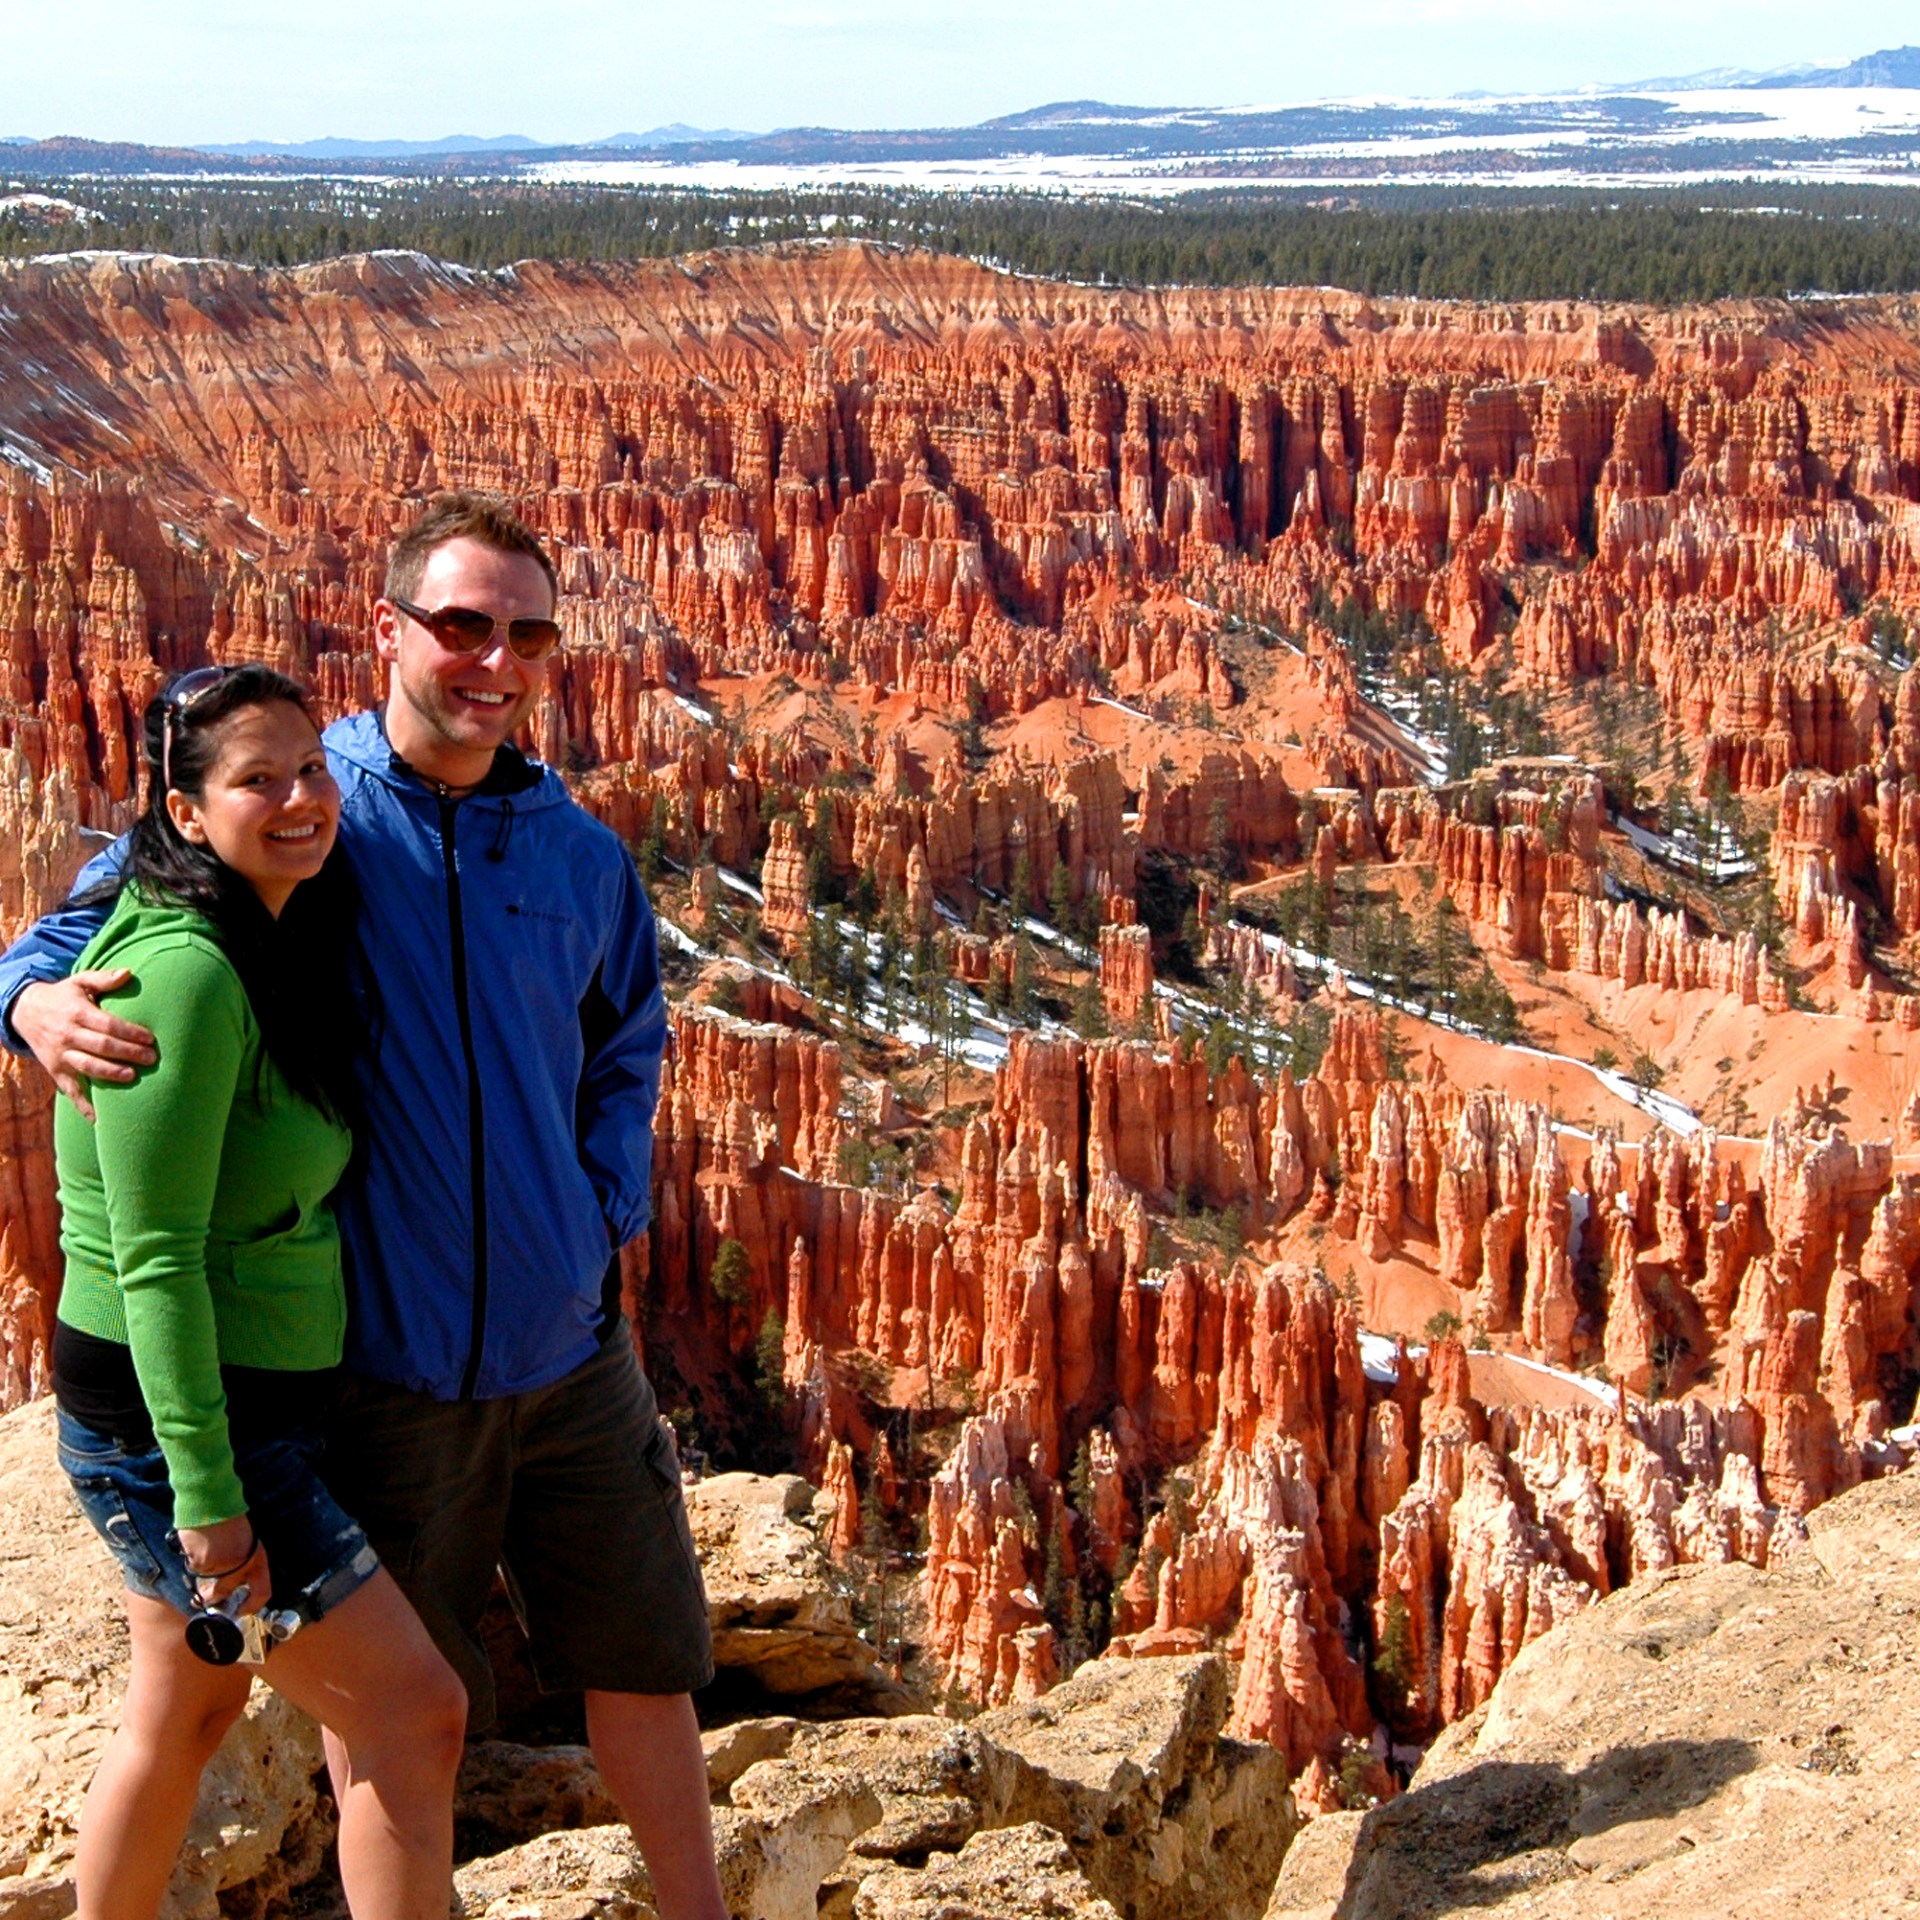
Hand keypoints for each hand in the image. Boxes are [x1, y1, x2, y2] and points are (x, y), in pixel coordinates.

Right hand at [11, 973, 156, 1119]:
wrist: (25, 1012)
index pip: (107, 1025)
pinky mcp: (55, 1071)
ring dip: (110, 1074)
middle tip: (152, 1059)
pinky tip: (100, 1118)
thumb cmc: (63, 996)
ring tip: (133, 1076)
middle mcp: (67, 1036)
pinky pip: (70, 1090)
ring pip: (87, 1067)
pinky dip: (84, 1105)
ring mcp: (60, 1055)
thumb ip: (103, 979)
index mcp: (77, 1014)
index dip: (129, 1032)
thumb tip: (128, 973)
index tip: (150, 1039)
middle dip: (128, 1053)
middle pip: (101, 1047)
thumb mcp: (79, 982)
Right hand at [179, 1515, 269, 1614]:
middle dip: (213, 1597)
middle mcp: (242, 1564)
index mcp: (257, 1557)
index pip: (263, 1591)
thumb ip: (240, 1562)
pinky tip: (196, 1545)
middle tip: (206, 1597)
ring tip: (204, 1553)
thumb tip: (227, 1589)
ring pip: (207, 1582)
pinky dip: (193, 1561)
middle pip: (226, 1592)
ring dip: (202, 1575)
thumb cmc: (228, 1519)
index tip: (241, 1611)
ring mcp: (222, 1565)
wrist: (212, 1501)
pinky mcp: (204, 1562)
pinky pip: (196, 1570)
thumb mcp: (244, 1541)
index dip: (252, 1606)